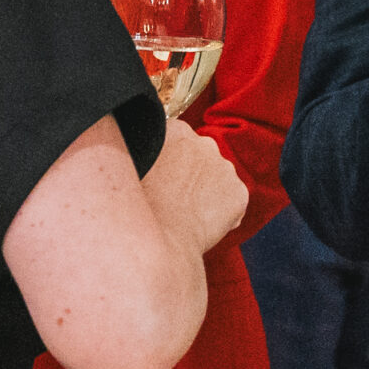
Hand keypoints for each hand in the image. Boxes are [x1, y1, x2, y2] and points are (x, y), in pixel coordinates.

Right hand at [142, 119, 247, 256]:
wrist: (159, 238)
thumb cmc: (137, 204)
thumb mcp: (129, 166)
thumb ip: (143, 152)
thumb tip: (137, 152)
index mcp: (176, 130)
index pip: (178, 140)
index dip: (169, 161)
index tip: (162, 178)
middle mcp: (205, 143)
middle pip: (200, 157)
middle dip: (191, 173)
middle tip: (173, 197)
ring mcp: (226, 168)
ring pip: (218, 179)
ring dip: (207, 191)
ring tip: (186, 213)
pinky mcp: (239, 193)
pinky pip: (232, 201)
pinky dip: (222, 212)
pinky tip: (202, 224)